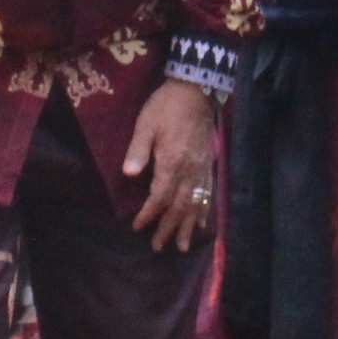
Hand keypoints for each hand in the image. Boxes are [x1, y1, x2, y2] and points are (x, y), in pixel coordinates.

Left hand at [122, 78, 220, 252]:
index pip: (160, 197)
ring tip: (183, 246)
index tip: (139, 227)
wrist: (196, 91)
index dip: (150, 214)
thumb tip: (129, 174)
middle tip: (159, 247)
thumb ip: (138, 151)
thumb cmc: (166, 106)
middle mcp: (189, 171)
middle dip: (168, 229)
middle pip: (179, 207)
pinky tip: (203, 223)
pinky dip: (204, 211)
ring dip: (188, 227)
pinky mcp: (208, 165)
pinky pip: (208, 194)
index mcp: (172, 163)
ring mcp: (201, 169)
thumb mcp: (146, 124)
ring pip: (196, 205)